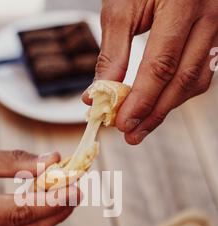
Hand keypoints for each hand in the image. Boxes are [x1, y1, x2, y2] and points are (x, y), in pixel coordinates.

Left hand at [85, 0, 217, 143]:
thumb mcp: (121, 8)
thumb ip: (112, 53)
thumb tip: (97, 95)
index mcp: (182, 3)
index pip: (162, 65)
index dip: (142, 100)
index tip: (122, 124)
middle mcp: (208, 16)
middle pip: (181, 80)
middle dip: (153, 113)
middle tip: (130, 135)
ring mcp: (217, 28)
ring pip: (194, 82)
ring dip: (165, 109)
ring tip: (140, 127)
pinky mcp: (215, 38)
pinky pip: (200, 74)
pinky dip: (176, 94)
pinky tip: (158, 105)